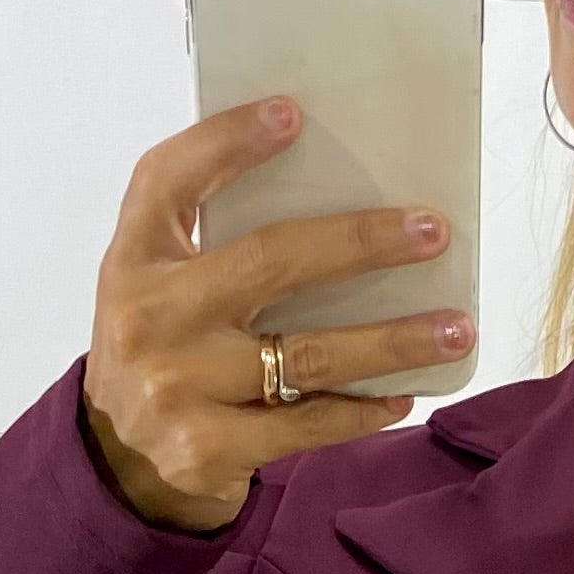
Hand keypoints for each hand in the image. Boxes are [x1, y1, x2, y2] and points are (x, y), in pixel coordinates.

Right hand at [83, 98, 476, 530]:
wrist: (118, 458)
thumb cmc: (161, 348)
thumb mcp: (160, 283)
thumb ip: (213, 238)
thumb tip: (338, 191)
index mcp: (134, 258)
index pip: (169, 179)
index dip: (227, 142)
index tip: (294, 114)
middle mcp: (148, 317)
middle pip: (268, 261)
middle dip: (361, 242)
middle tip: (431, 232)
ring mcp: (175, 387)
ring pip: (308, 354)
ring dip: (394, 341)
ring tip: (455, 327)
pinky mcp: (206, 448)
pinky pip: (307, 422)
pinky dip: (363, 408)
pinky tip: (403, 394)